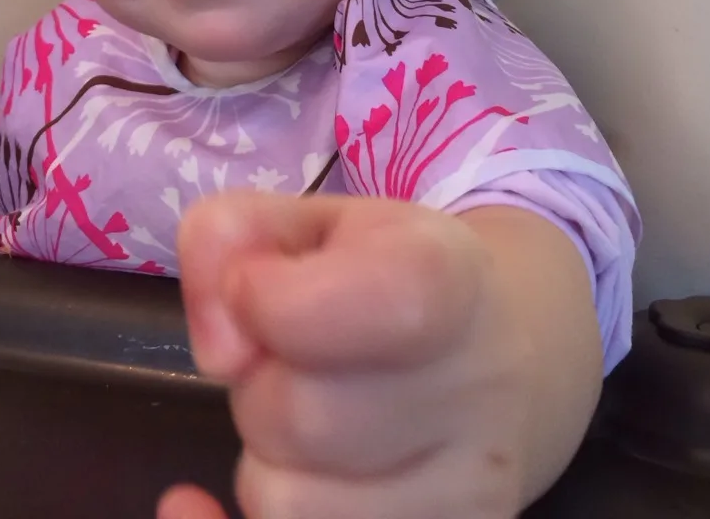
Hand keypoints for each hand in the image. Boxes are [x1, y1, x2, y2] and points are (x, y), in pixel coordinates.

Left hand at [159, 192, 528, 518]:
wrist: (490, 351)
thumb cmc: (380, 271)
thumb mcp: (300, 221)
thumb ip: (225, 241)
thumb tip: (219, 351)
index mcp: (446, 276)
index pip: (358, 305)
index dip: (271, 301)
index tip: (260, 284)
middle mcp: (479, 390)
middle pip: (302, 418)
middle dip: (260, 384)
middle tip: (291, 356)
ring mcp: (472, 490)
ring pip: (289, 505)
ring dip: (269, 458)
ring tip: (312, 414)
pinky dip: (252, 518)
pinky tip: (247, 490)